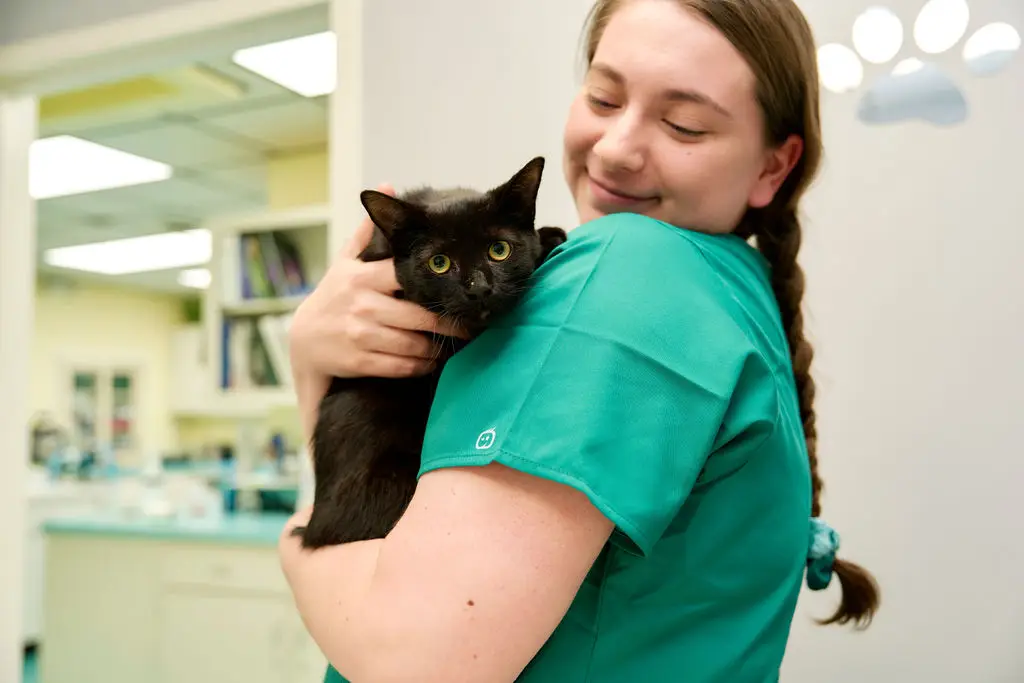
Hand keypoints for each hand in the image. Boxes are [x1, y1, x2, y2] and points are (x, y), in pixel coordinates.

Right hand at [288, 183, 463, 381]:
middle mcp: (363, 305)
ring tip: (457, 343)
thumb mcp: (346, 261)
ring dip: (439, 347)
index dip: (438, 283)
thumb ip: (369, 229)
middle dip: (451, 324)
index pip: (407, 276)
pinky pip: (402, 366)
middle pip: (420, 316)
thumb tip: (386, 186)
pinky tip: (433, 361)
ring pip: (414, 344)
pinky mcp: (360, 361)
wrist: (304, 340)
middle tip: (473, 324)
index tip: (460, 288)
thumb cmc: (334, 296)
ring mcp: (361, 334)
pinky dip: (422, 365)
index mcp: (363, 277)